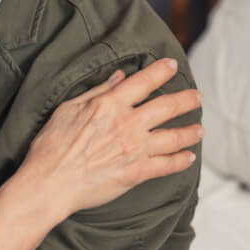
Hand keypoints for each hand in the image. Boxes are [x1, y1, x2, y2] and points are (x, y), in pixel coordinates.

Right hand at [21, 58, 201, 220]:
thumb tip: (120, 76)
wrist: (50, 183)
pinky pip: (166, 166)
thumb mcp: (68, 109)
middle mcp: (128, 125)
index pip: (144, 81)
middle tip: (197, 97)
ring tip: (199, 128)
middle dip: (186, 99)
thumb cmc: (52, 145)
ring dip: (190, 131)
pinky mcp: (136, 174)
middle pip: (167, 107)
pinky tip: (189, 157)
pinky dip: (180, 161)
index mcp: (110, 105)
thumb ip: (98, 92)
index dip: (161, 71)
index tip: (172, 66)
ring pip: (173, 137)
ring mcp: (135, 150)